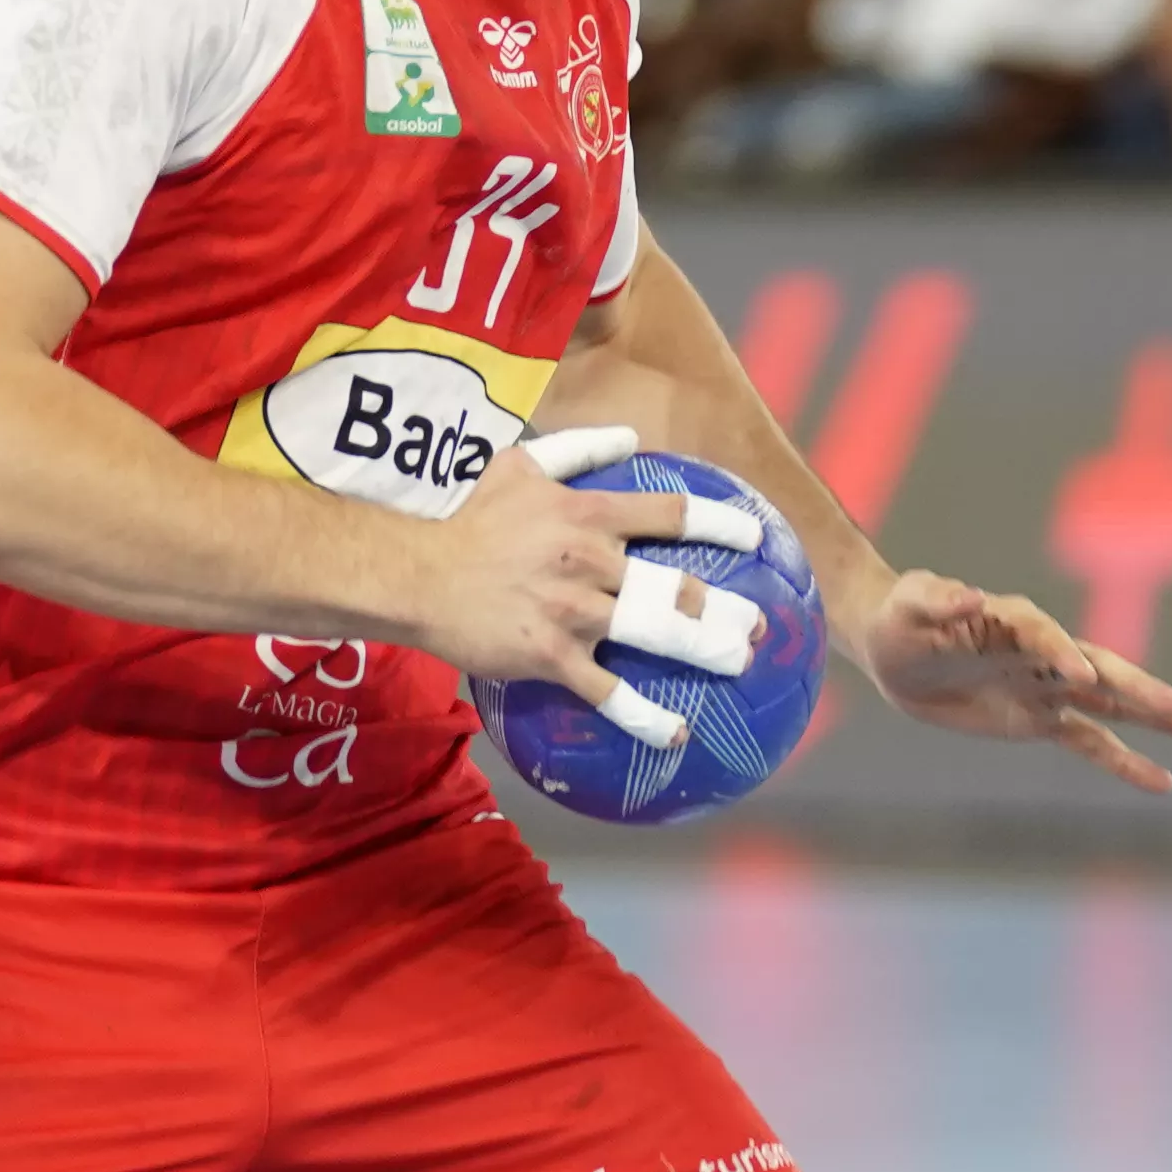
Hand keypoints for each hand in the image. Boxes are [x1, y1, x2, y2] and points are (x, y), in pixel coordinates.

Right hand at [392, 425, 759, 749]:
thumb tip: (627, 438)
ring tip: (739, 662)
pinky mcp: (549, 656)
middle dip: (726, 607)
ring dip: (705, 650)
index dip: (720, 525)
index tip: (756, 537)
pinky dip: (643, 716)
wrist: (411, 570)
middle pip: (676, 585)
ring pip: (653, 633)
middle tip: (760, 624)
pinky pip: (606, 691)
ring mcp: (573, 612)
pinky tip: (674, 734)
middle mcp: (590, 561)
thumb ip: (577, 450)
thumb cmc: (461, 513)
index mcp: (587, 514)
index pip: (670, 514)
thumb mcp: (518, 464)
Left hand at [855, 567, 1171, 794]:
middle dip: (1138, 688)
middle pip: (1098, 669)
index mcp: (1012, 621)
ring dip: (1153, 716)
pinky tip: (1162, 781)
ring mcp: (1047, 686)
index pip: (1044, 635)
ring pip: (1110, 704)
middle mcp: (1043, 651)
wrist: (898, 651)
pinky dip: (1125, 761)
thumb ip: (938, 599)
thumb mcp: (910, 604)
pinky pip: (1090, 742)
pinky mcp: (1040, 719)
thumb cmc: (902, 618)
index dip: (1062, 653)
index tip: (1082, 677)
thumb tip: (969, 597)